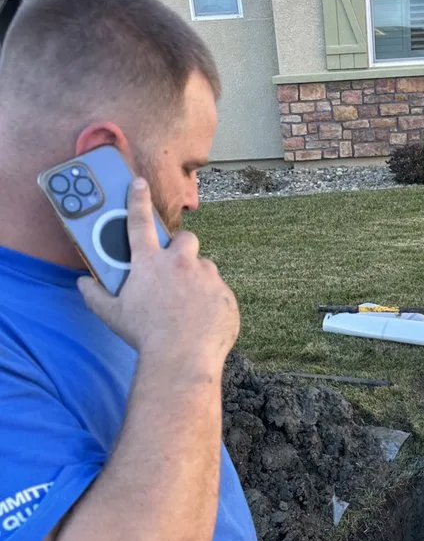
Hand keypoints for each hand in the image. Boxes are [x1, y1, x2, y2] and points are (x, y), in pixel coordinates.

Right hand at [78, 179, 238, 369]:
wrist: (182, 357)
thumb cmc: (145, 335)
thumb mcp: (112, 315)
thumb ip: (95, 296)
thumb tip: (82, 284)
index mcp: (149, 262)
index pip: (139, 220)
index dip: (137, 199)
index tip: (138, 183)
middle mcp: (180, 262)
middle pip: (186, 240)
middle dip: (182, 249)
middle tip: (176, 269)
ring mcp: (207, 277)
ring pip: (206, 267)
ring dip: (199, 277)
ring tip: (190, 302)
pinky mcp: (225, 295)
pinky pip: (220, 293)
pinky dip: (213, 302)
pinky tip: (203, 319)